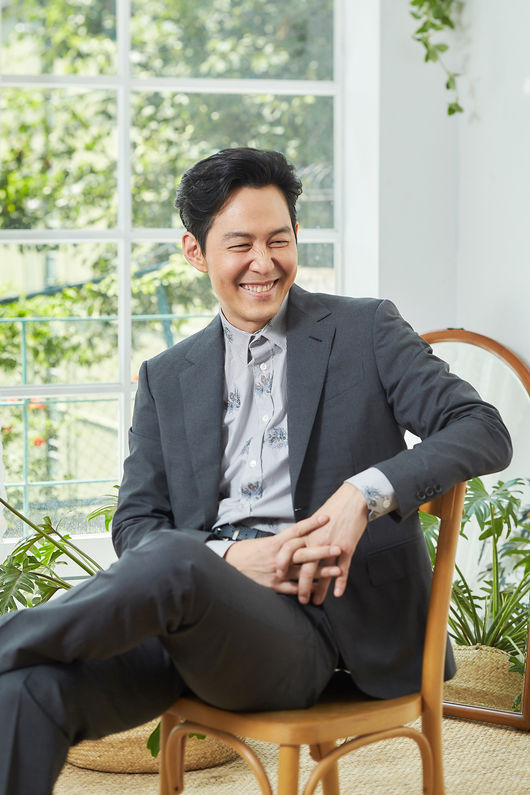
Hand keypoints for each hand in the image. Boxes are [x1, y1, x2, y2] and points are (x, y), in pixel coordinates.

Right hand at [224, 514, 341, 593]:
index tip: (326, 518)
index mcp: (275, 543)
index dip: (312, 524)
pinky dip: (306, 588)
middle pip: (303, 552)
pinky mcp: (274, 586)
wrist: (229, 567)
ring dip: (321, 571)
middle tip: (338, 547)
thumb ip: (283, 541)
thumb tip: (299, 536)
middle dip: (322, 550)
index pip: (296, 531)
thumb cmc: (247, 552)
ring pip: (302, 572)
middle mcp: (278, 557)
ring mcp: (277, 572)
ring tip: (337, 569)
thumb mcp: (264, 542)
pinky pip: (293, 588)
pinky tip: (320, 588)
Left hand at [276, 483, 368, 604]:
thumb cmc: (334, 508)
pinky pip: (343, 569)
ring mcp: (332, 546)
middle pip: (304, 568)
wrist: (353, 500)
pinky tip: (337, 594)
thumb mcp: (315, 520)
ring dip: (319, 590)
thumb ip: (306, 533)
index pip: (289, 553)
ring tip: (316, 601)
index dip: (284, 566)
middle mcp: (316, 541)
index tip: (280, 578)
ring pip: (323, 573)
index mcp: (306, 533)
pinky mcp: (347, 548)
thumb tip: (298, 544)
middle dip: (301, 586)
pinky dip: (340, 583)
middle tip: (301, 598)